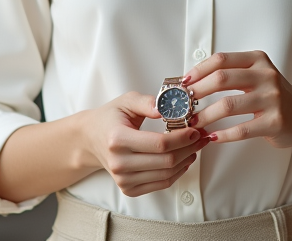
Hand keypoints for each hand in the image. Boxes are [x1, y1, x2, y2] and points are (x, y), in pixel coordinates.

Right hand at [79, 91, 210, 196]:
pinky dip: (177, 172)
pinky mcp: (128, 189)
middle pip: (166, 161)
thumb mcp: (126, 101)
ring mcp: (123, 179)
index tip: (195, 130)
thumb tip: (167, 107)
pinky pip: (161, 183)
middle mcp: (119, 163)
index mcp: (118, 139)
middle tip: (201, 136)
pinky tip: (184, 159)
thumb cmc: (110, 118)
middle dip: (189, 148)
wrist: (90, 139)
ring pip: (167, 174)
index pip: (159, 144)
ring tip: (195, 146)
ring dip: (186, 160)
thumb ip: (148, 102)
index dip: (182, 138)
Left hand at [184, 51, 291, 149]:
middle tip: (183, 104)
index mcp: (258, 60)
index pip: (222, 59)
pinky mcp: (275, 122)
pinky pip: (242, 129)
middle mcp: (266, 76)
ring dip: (205, 116)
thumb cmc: (274, 97)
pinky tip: (212, 137)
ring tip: (193, 124)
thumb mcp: (257, 76)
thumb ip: (232, 74)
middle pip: (222, 78)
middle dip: (197, 92)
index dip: (199, 70)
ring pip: (228, 105)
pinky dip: (223, 135)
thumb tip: (192, 81)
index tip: (184, 82)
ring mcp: (273, 99)